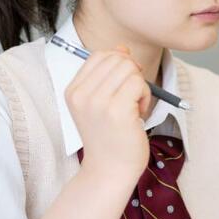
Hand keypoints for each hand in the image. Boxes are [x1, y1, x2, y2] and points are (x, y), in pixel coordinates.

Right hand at [65, 45, 151, 181]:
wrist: (110, 170)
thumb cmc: (111, 136)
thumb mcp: (102, 102)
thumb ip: (110, 74)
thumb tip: (122, 47)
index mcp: (73, 90)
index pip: (101, 55)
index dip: (121, 63)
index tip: (124, 85)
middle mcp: (81, 94)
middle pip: (118, 58)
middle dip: (133, 74)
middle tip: (131, 98)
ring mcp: (97, 102)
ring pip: (130, 68)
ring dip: (140, 86)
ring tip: (133, 107)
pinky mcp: (116, 110)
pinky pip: (140, 83)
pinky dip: (145, 97)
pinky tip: (137, 115)